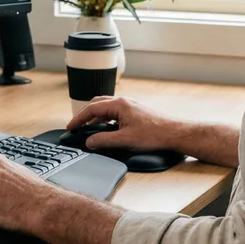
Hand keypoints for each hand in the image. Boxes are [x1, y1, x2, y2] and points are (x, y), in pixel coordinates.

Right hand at [66, 96, 183, 152]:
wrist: (174, 133)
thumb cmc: (154, 134)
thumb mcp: (125, 140)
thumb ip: (104, 141)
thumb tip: (89, 142)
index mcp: (119, 105)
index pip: (92, 108)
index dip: (78, 118)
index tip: (70, 127)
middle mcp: (123, 101)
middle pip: (97, 104)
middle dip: (84, 114)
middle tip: (76, 126)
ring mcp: (129, 105)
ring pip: (106, 107)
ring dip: (94, 116)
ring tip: (87, 127)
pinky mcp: (134, 111)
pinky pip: (114, 111)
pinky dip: (104, 118)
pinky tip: (104, 128)